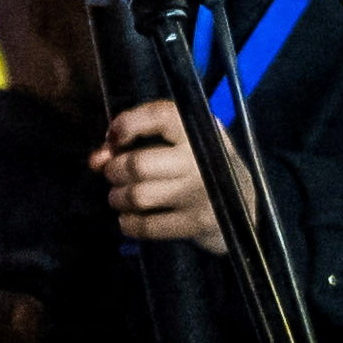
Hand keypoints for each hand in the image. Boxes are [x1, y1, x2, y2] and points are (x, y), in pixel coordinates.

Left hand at [90, 100, 223, 252]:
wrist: (247, 207)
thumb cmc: (202, 166)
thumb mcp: (180, 144)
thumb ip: (136, 142)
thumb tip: (96, 159)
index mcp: (199, 130)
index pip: (160, 116)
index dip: (127, 124)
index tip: (114, 138)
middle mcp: (201, 159)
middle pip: (138, 164)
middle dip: (114, 170)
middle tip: (114, 174)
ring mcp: (200, 193)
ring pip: (138, 196)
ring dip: (118, 198)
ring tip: (119, 197)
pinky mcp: (196, 223)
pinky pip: (146, 227)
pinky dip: (129, 224)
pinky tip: (129, 218)